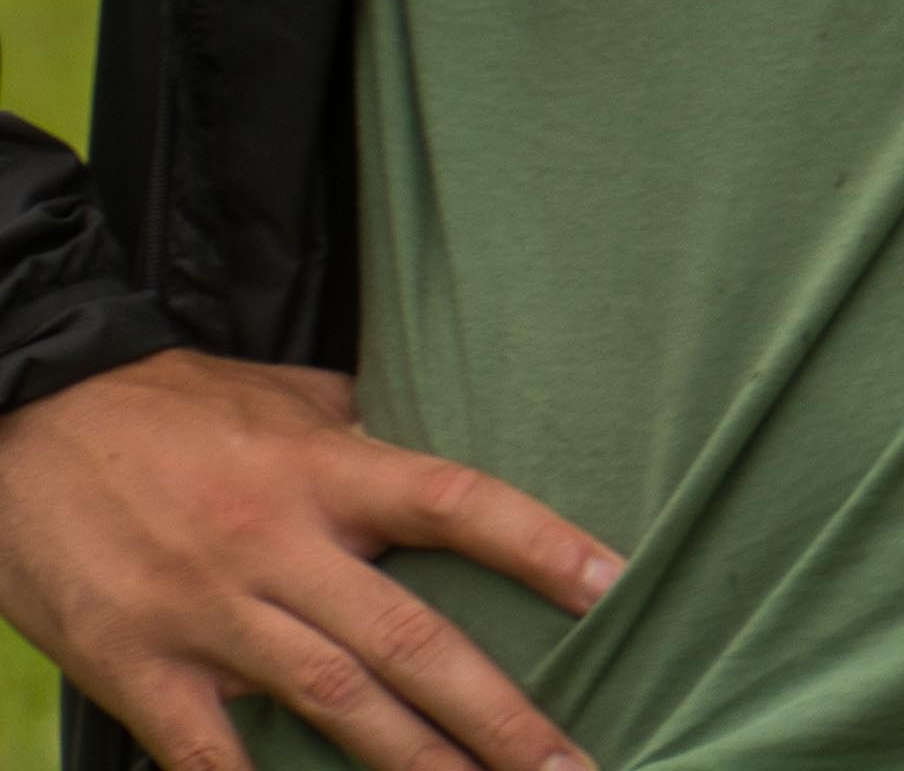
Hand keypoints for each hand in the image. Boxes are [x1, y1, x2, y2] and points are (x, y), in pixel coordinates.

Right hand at [0, 351, 618, 770]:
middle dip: (496, 712)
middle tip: (570, 762)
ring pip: (333, 700)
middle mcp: (277, 546)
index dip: (542, 545)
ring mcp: (206, 613)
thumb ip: (361, 432)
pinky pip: (204, 750)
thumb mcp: (283, 397)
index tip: (617, 587)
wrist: (23, 418)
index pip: (458, 505)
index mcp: (325, 471)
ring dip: (414, 762)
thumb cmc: (164, 406)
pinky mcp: (134, 665)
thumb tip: (437, 438)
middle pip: (409, 637)